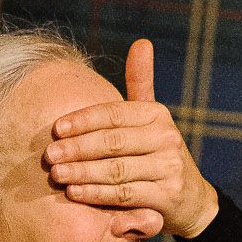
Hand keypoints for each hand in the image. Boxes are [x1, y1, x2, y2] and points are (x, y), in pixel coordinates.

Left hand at [46, 38, 220, 235]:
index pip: (113, 114)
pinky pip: (125, 194)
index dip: (82, 120)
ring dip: (82, 172)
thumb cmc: (158, 153)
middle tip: (49, 155)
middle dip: (77, 148)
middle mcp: (167, 138)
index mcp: (157, 114)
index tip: (55, 129)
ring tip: (56, 175)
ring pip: (116, 170)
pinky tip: (75, 193)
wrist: (192, 199)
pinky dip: (97, 194)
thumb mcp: (152, 118)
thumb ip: (141, 83)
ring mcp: (169, 168)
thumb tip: (142, 42)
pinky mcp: (168, 196)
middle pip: (112, 142)